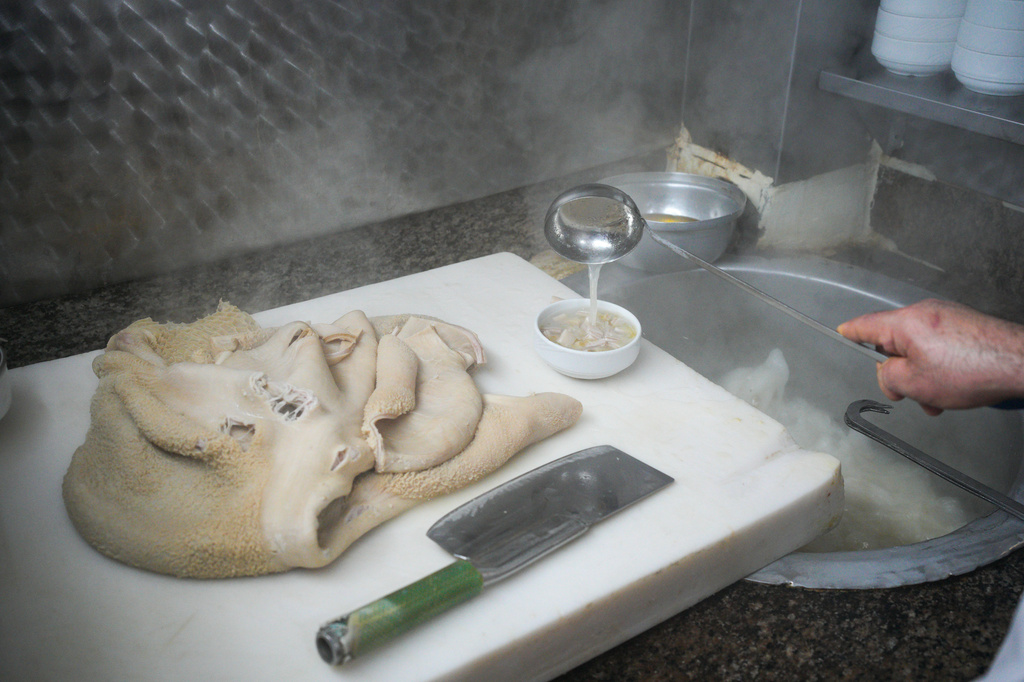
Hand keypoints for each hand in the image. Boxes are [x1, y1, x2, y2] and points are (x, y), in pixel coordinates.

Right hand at [837, 299, 1023, 414]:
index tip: (841, 333)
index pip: (866, 325)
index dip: (850, 333)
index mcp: (905, 322)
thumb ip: (888, 377)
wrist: (1019, 362)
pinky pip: (938, 344)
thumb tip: (888, 375)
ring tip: (939, 398)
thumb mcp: (915, 383)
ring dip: (921, 374)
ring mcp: (946, 316)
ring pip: (918, 347)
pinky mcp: (964, 323)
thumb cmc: (973, 369)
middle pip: (894, 341)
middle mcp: (924, 313)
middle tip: (910, 394)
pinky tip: (953, 386)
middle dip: (898, 370)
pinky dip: (938, 365)